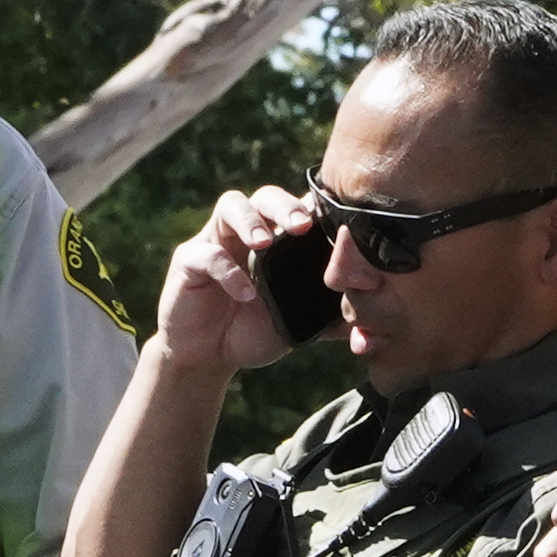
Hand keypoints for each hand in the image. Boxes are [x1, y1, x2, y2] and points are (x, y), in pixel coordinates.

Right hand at [154, 185, 319, 377]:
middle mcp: (244, 233)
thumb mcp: (297, 324)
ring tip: (264, 243)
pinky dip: (228, 272)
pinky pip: (208, 255)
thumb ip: (326, 315)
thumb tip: (368, 315)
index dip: (315, 207)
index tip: (336, 220)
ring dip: (250, 220)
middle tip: (302, 225)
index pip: (295, 208)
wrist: (208, 359)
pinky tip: (245, 294)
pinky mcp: (188, 262)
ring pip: (230, 205)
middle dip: (285, 206)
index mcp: (275, 241)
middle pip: (264, 196)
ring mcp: (214, 242)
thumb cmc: (252, 334)